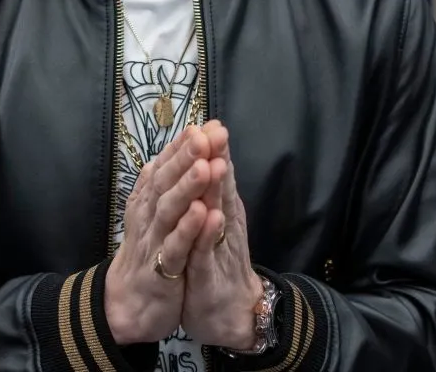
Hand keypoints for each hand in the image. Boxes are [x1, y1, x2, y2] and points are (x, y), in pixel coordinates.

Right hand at [105, 125, 213, 343]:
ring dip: (187, 186)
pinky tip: (201, 212)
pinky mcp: (162, 269)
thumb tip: (156, 159)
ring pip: (170, 210)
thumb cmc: (146, 257)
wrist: (129, 306)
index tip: (201, 125)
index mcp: (147, 203)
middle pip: (166, 182)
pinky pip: (176, 246)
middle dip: (185, 157)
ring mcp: (154, 242)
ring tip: (206, 165)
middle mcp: (148, 217)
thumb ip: (155, 190)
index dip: (180, 147)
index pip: (163, 168)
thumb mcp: (150, 219)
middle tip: (204, 134)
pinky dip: (188, 229)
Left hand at [181, 121, 262, 350]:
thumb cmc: (218, 262)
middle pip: (220, 188)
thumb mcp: (215, 222)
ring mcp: (218, 249)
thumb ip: (212, 190)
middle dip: (216, 160)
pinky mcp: (208, 275)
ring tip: (213, 166)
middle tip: (216, 132)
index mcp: (222, 210)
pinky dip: (207, 235)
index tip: (210, 121)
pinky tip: (210, 218)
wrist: (229, 314)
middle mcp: (224, 224)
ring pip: (216, 216)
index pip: (217, 174)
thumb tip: (210, 154)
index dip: (213, 149)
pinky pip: (206, 253)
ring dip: (215, 192)